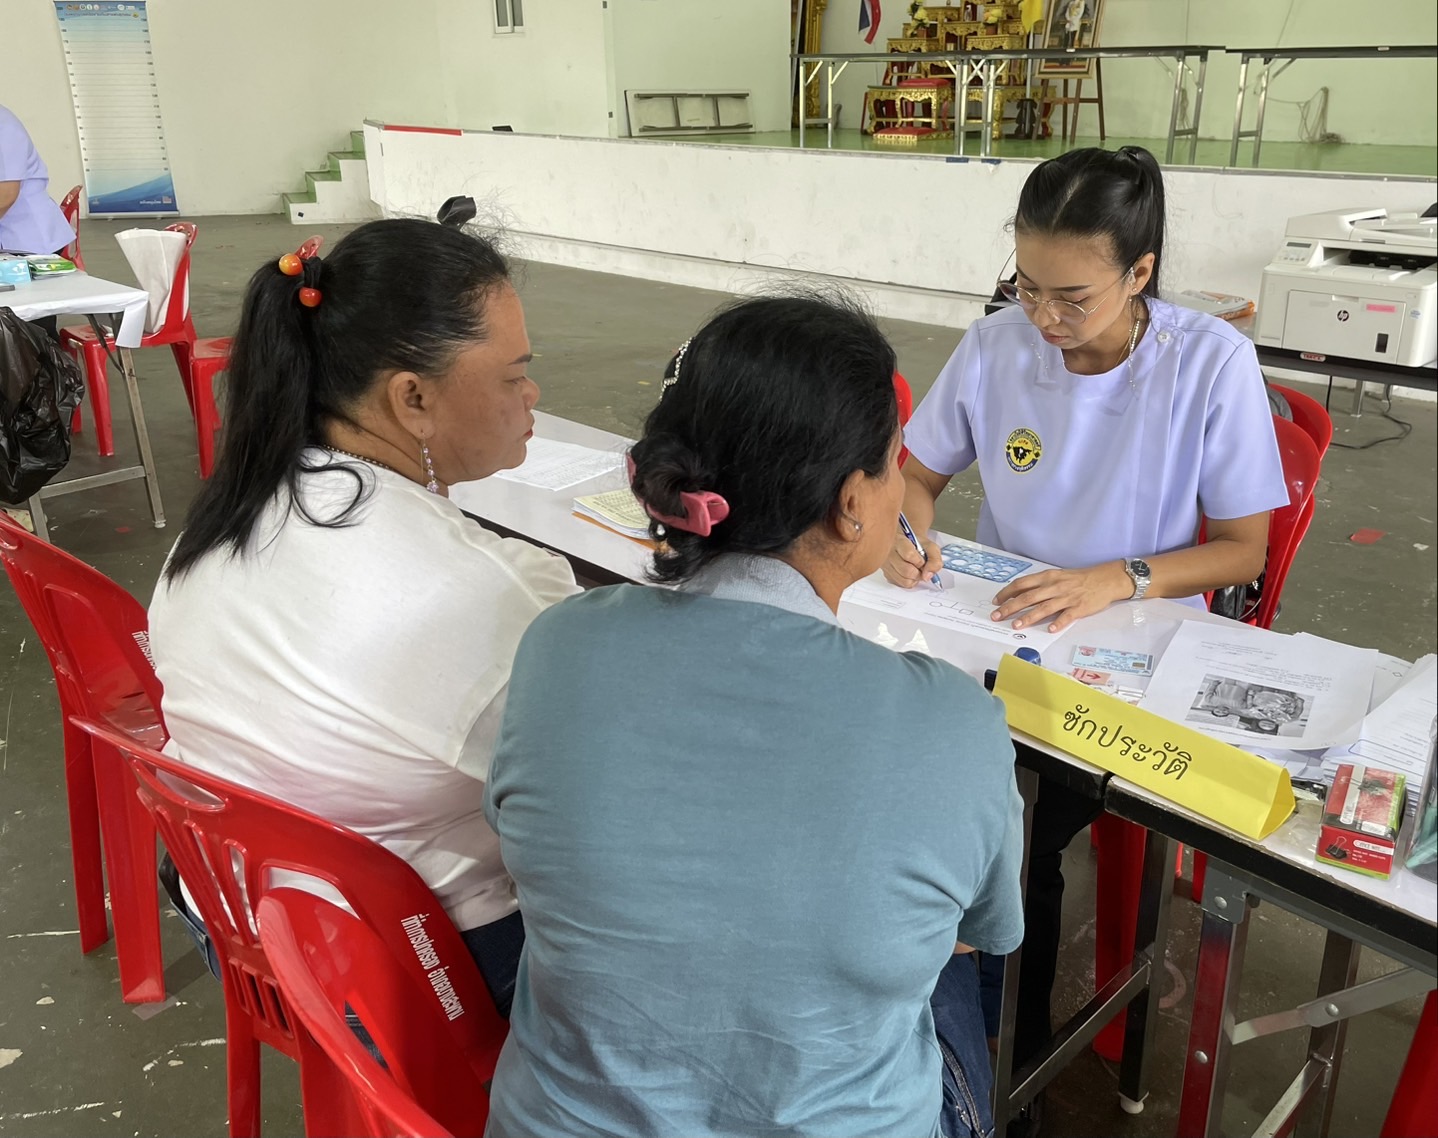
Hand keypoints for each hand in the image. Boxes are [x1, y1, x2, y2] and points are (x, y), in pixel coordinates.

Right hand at [883, 532, 942, 587]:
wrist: (907, 545)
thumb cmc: (918, 545)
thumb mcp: (931, 547)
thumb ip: (935, 560)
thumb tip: (927, 576)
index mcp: (899, 542)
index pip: (909, 555)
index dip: (919, 561)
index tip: (922, 560)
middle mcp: (889, 553)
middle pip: (906, 571)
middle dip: (919, 572)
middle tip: (921, 567)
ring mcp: (886, 565)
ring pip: (903, 580)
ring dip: (915, 578)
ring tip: (916, 570)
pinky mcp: (886, 575)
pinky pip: (901, 584)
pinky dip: (909, 581)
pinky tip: (910, 574)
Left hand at [991, 561, 1131, 632]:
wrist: (1105, 579)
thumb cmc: (1078, 579)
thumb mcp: (1057, 576)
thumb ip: (1040, 585)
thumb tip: (1020, 594)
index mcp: (1048, 577)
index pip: (1022, 584)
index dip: (1007, 593)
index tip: (996, 601)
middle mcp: (1055, 586)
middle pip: (1028, 597)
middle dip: (1010, 607)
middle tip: (997, 616)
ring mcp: (1067, 597)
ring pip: (1044, 607)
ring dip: (1028, 617)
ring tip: (1016, 625)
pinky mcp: (1079, 607)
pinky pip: (1067, 616)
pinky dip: (1058, 623)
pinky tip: (1050, 629)